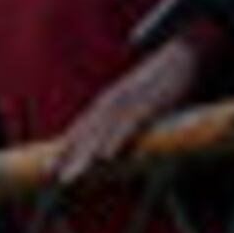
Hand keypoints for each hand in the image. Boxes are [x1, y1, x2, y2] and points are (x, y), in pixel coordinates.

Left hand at [53, 38, 201, 178]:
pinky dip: (117, 140)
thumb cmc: (160, 83)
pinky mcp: (150, 103)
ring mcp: (130, 101)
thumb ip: (122, 122)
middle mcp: (112, 100)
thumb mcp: (137, 101)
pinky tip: (107, 157)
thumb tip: (115, 147)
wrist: (184, 53)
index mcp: (107, 102)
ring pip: (103, 131)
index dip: (64, 148)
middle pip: (86, 132)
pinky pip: (130, 125)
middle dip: (69, 157)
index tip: (48, 169)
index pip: (80, 128)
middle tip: (56, 179)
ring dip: (86, 155)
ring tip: (73, 176)